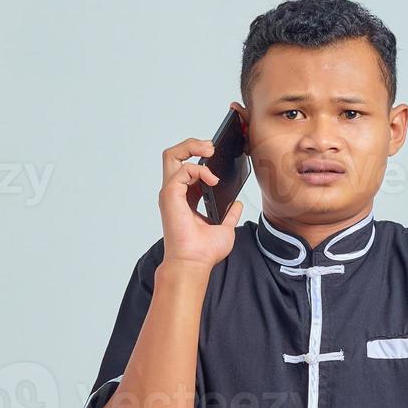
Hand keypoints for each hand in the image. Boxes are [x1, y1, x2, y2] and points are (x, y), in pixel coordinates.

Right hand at [159, 133, 244, 267]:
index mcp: (186, 198)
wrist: (195, 263)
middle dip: (192, 144)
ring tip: (210, 152)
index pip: (188, 168)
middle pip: (174, 155)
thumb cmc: (204, 251)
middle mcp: (175, 193)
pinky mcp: (170, 194)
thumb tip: (237, 205)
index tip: (218, 157)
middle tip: (211, 147)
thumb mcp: (225, 228)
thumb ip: (230, 214)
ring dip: (192, 148)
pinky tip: (212, 180)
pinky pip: (183, 169)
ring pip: (172, 155)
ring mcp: (171, 193)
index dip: (202, 159)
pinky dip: (199, 170)